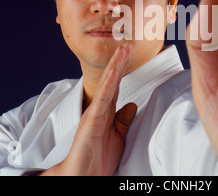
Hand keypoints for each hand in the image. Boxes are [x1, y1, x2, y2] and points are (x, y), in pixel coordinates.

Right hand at [40, 43, 136, 175]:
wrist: (84, 175)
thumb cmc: (99, 157)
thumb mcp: (119, 135)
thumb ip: (124, 119)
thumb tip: (133, 104)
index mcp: (107, 110)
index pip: (117, 84)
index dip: (124, 68)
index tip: (130, 52)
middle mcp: (101, 107)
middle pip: (113, 79)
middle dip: (121, 60)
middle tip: (129, 42)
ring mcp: (96, 111)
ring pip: (108, 83)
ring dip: (116, 65)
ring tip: (124, 48)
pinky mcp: (93, 119)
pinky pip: (103, 98)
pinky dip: (109, 83)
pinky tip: (115, 71)